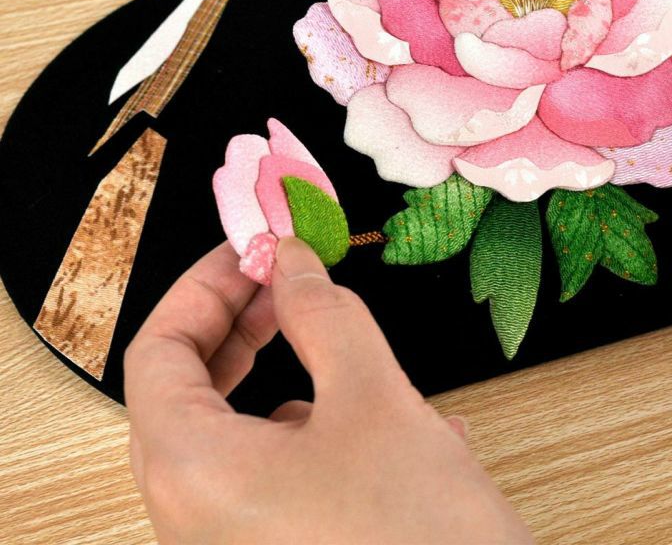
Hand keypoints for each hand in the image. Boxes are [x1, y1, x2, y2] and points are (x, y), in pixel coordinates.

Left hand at [124, 237, 531, 544]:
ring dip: (278, 374)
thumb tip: (291, 261)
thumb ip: (322, 313)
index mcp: (193, 470)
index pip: (158, 351)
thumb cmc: (416, 536)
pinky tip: (376, 417)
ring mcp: (229, 539)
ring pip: (233, 431)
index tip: (250, 253)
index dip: (204, 288)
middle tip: (283, 284)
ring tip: (337, 343)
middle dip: (237, 325)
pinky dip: (308, 425)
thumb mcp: (372, 396)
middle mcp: (193, 515)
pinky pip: (269, 471)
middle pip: (186, 389)